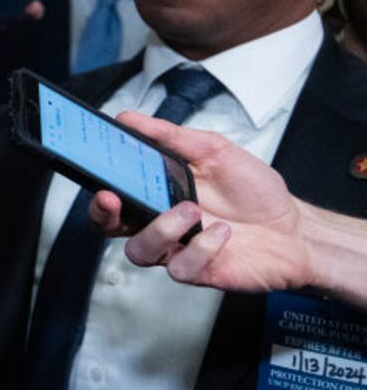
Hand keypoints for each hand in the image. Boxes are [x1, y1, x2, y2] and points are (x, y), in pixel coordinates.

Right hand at [87, 111, 309, 294]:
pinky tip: (221, 233)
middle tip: (112, 198)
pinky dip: (201, 247)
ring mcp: (175, 249)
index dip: (95, 186)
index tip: (95, 171)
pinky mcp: (197, 271)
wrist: (294, 228)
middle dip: (102, 212)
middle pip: (108, 226)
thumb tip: (130, 118)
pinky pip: (181, 267)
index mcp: (155, 193)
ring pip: (139, 250)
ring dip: (161, 229)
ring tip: (191, 211)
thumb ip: (170, 135)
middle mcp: (158, 222)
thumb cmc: (253, 192)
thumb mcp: (214, 150)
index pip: (111, 192)